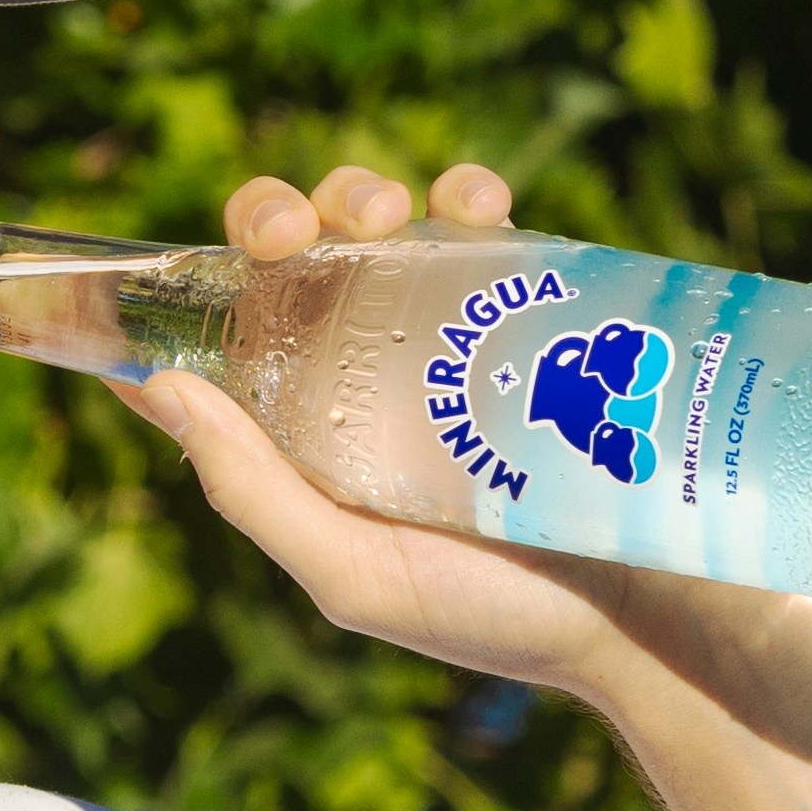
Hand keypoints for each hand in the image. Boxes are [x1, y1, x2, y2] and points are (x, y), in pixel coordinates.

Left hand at [135, 163, 811, 753]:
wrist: (658, 618)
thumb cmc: (502, 619)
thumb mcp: (358, 576)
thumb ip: (256, 493)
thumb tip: (162, 389)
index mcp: (305, 438)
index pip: (212, 347)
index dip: (167, 295)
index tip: (152, 271)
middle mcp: (363, 375)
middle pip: (288, 261)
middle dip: (273, 217)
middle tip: (292, 234)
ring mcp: (448, 335)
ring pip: (375, 222)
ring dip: (359, 191)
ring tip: (384, 215)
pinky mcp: (532, 306)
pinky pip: (483, 224)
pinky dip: (465, 192)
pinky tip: (471, 205)